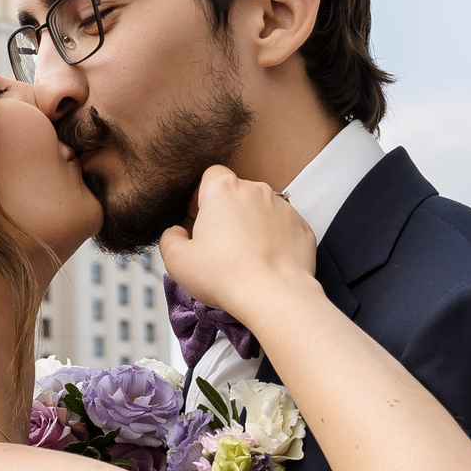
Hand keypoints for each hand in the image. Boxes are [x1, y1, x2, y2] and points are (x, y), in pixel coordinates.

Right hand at [155, 164, 315, 327]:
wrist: (273, 295)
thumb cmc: (225, 275)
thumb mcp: (177, 261)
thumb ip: (169, 239)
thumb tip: (176, 233)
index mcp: (223, 190)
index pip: (211, 176)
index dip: (202, 195)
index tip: (199, 217)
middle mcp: (256, 191)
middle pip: (236, 193)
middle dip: (227, 212)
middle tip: (219, 243)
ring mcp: (282, 207)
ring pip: (261, 210)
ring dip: (251, 225)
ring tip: (244, 256)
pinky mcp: (301, 226)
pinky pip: (282, 227)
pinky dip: (274, 239)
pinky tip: (264, 261)